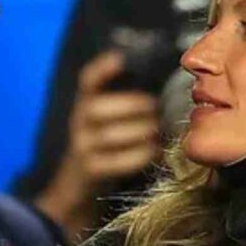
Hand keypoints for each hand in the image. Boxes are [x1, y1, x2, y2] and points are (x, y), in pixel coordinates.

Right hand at [68, 51, 160, 183]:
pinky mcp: (91, 171)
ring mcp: (82, 147)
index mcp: (85, 102)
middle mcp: (79, 122)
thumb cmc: (106, 145)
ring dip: (139, 130)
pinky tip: (155, 152)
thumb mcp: (108, 119)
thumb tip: (165, 82)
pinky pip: (116, 162)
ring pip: (108, 135)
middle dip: (130, 104)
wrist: (79, 186)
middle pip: (96, 108)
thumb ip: (128, 100)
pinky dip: (140, 155)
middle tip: (156, 106)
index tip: (120, 59)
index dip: (102, 69)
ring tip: (158, 130)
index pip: (87, 81)